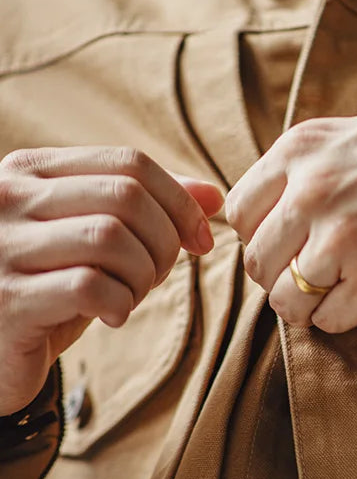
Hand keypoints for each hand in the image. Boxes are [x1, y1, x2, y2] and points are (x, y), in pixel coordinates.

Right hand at [0, 148, 223, 415]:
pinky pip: (89, 287)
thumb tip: (215, 195)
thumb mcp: (97, 239)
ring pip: (110, 237)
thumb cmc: (51, 286)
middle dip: (165, 240)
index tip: (201, 240)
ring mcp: (2, 248)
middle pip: (125, 196)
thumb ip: (150, 209)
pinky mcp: (7, 300)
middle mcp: (6, 199)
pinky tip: (112, 315)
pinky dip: (120, 303)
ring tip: (131, 295)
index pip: (129, 163)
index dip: (180, 201)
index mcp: (31, 171)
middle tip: (159, 274)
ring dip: (143, 274)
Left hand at [225, 104, 356, 332]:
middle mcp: (313, 191)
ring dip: (312, 304)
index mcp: (304, 149)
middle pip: (257, 263)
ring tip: (345, 288)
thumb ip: (314, 164)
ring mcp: (343, 238)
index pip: (240, 213)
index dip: (262, 235)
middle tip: (318, 274)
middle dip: (283, 276)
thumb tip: (276, 207)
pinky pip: (330, 321)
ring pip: (287, 301)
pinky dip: (346, 317)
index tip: (289, 242)